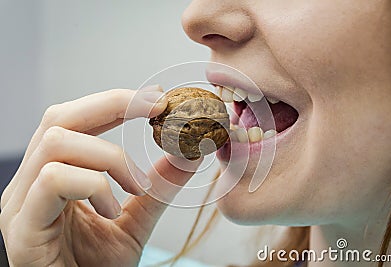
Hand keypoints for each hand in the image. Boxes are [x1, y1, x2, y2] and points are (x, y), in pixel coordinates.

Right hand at [0, 86, 200, 266]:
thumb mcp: (136, 220)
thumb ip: (158, 187)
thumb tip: (189, 152)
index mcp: (51, 174)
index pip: (75, 119)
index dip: (114, 101)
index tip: (156, 97)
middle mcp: (29, 183)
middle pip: (59, 117)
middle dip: (112, 104)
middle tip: (156, 108)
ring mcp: (20, 204)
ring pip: (58, 143)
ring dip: (110, 157)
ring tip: (136, 186)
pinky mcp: (22, 228)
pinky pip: (54, 180)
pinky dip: (95, 186)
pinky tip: (111, 211)